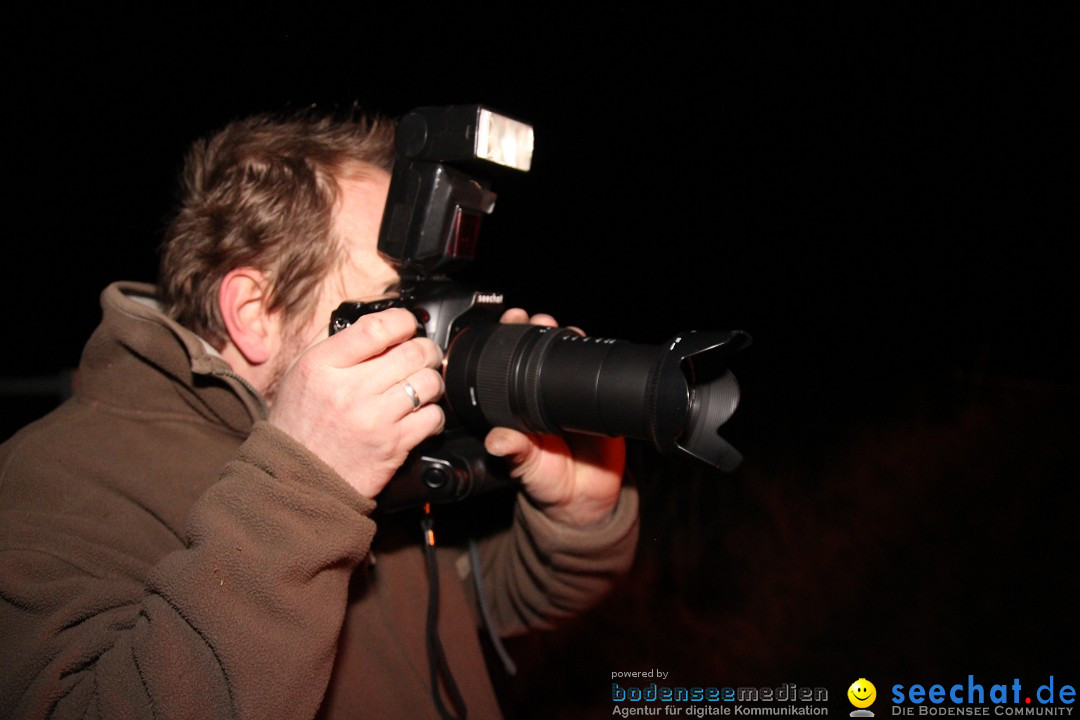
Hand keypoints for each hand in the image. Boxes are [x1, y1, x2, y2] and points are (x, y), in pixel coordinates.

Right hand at [268, 308, 445, 498]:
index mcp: (322, 365)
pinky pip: (432, 417)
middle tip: (423, 355)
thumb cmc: (299, 426)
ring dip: (432, 380)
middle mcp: (348, 390)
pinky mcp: (392, 445)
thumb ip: (336, 349)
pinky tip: (421, 414)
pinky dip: (434, 413)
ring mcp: (373, 419)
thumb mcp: (301, 376)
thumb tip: (378, 328)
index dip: (402, 322)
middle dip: (425, 350)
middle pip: (411, 353)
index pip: (376, 328)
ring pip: (428, 383)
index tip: (407, 326)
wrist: (296, 478)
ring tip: (422, 385)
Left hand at [484, 309, 625, 527]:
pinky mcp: (595, 399)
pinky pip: (593, 373)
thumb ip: (515, 454)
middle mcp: (538, 395)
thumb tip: (497, 441)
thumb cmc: (548, 481)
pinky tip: (586, 342)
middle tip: (528, 318)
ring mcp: (567, 394)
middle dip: (531, 328)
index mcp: (515, 406)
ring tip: (557, 325)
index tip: (503, 324)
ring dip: (560, 334)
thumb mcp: (527, 469)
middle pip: (533, 351)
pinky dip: (590, 354)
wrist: (587, 500)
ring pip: (562, 355)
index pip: (505, 366)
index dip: (503, 342)